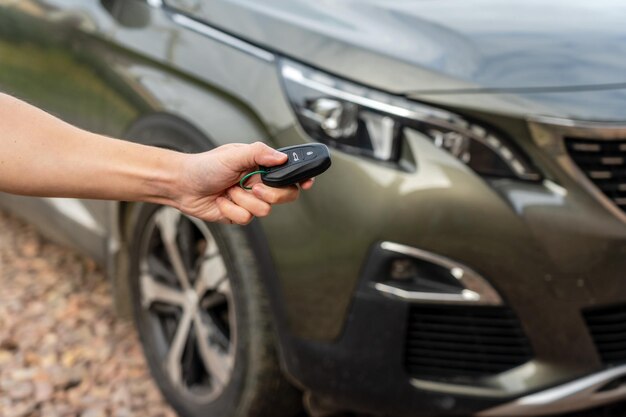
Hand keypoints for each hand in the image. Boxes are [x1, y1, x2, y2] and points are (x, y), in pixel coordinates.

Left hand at [175, 142, 313, 223]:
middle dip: (268, 192)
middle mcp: (259, 183)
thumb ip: (260, 153)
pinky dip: (231, 210)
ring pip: (264, 209)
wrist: (183, 185)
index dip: (301, 178)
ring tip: (229, 191)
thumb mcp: (234, 154)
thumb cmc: (205, 166)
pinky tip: (221, 201)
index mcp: (261, 165)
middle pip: (285, 195)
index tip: (307, 182)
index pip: (289, 172)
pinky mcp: (239, 215)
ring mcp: (250, 200)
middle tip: (251, 185)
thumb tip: (282, 157)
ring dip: (243, 200)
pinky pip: (246, 219)